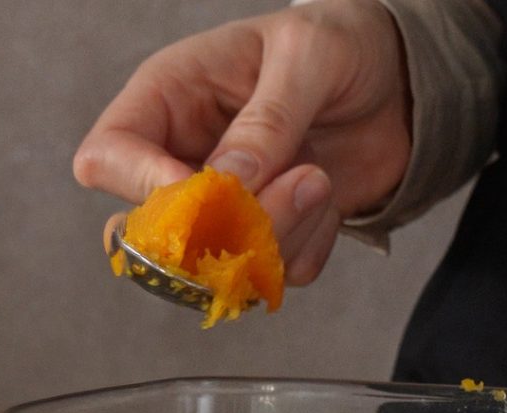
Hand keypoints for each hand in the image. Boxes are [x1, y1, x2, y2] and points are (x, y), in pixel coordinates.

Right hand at [72, 0, 411, 284]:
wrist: (400, 79)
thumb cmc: (340, 43)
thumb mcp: (308, 56)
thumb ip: (268, 119)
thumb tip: (227, 182)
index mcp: (167, 97)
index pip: (106, 158)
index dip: (147, 186)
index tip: (212, 185)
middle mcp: (181, 157)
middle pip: (154, 233)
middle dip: (225, 228)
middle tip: (296, 183)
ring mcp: (221, 205)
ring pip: (214, 265)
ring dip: (279, 237)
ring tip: (320, 178)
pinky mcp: (263, 236)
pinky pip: (268, 274)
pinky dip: (307, 249)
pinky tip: (328, 202)